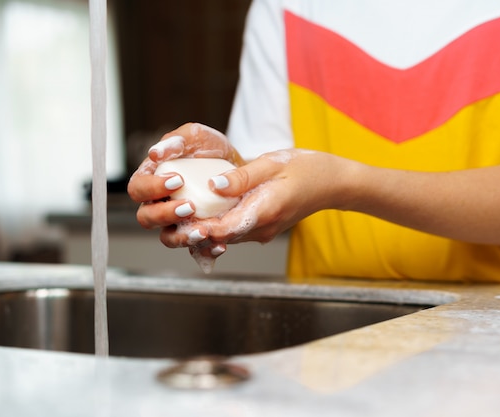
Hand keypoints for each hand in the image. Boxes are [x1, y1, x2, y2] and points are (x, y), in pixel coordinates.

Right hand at [127, 123, 246, 268]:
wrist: (239, 167)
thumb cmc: (210, 150)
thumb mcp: (196, 136)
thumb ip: (176, 140)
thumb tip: (155, 153)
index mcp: (152, 180)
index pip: (137, 189)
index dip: (152, 188)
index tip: (177, 181)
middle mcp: (159, 204)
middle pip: (146, 218)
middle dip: (165, 214)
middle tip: (190, 206)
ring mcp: (177, 223)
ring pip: (167, 238)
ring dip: (183, 237)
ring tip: (203, 230)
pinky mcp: (196, 234)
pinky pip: (196, 250)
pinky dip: (208, 250)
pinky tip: (220, 245)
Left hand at [158, 149, 349, 250]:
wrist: (332, 184)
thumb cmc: (306, 169)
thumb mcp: (273, 164)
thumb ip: (243, 176)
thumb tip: (213, 186)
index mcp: (265, 210)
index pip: (227, 229)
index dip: (201, 230)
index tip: (180, 226)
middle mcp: (263, 227)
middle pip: (222, 237)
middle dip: (195, 233)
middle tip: (168, 224)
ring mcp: (263, 230)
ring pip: (227, 236)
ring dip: (204, 230)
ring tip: (177, 219)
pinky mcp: (263, 227)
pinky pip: (235, 231)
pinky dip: (218, 226)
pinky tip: (202, 216)